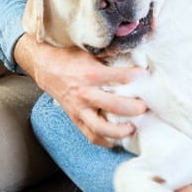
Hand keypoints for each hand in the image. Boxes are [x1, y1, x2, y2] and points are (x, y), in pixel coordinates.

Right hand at [16, 33, 147, 146]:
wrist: (45, 66)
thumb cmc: (69, 56)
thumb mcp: (90, 50)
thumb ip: (109, 53)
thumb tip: (133, 50)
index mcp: (91, 73)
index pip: (120, 77)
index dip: (137, 76)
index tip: (147, 76)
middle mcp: (85, 93)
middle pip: (114, 106)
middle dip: (133, 108)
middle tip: (145, 106)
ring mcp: (79, 108)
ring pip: (100, 127)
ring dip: (119, 131)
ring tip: (132, 128)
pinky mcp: (75, 117)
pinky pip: (89, 134)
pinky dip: (103, 141)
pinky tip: (115, 141)